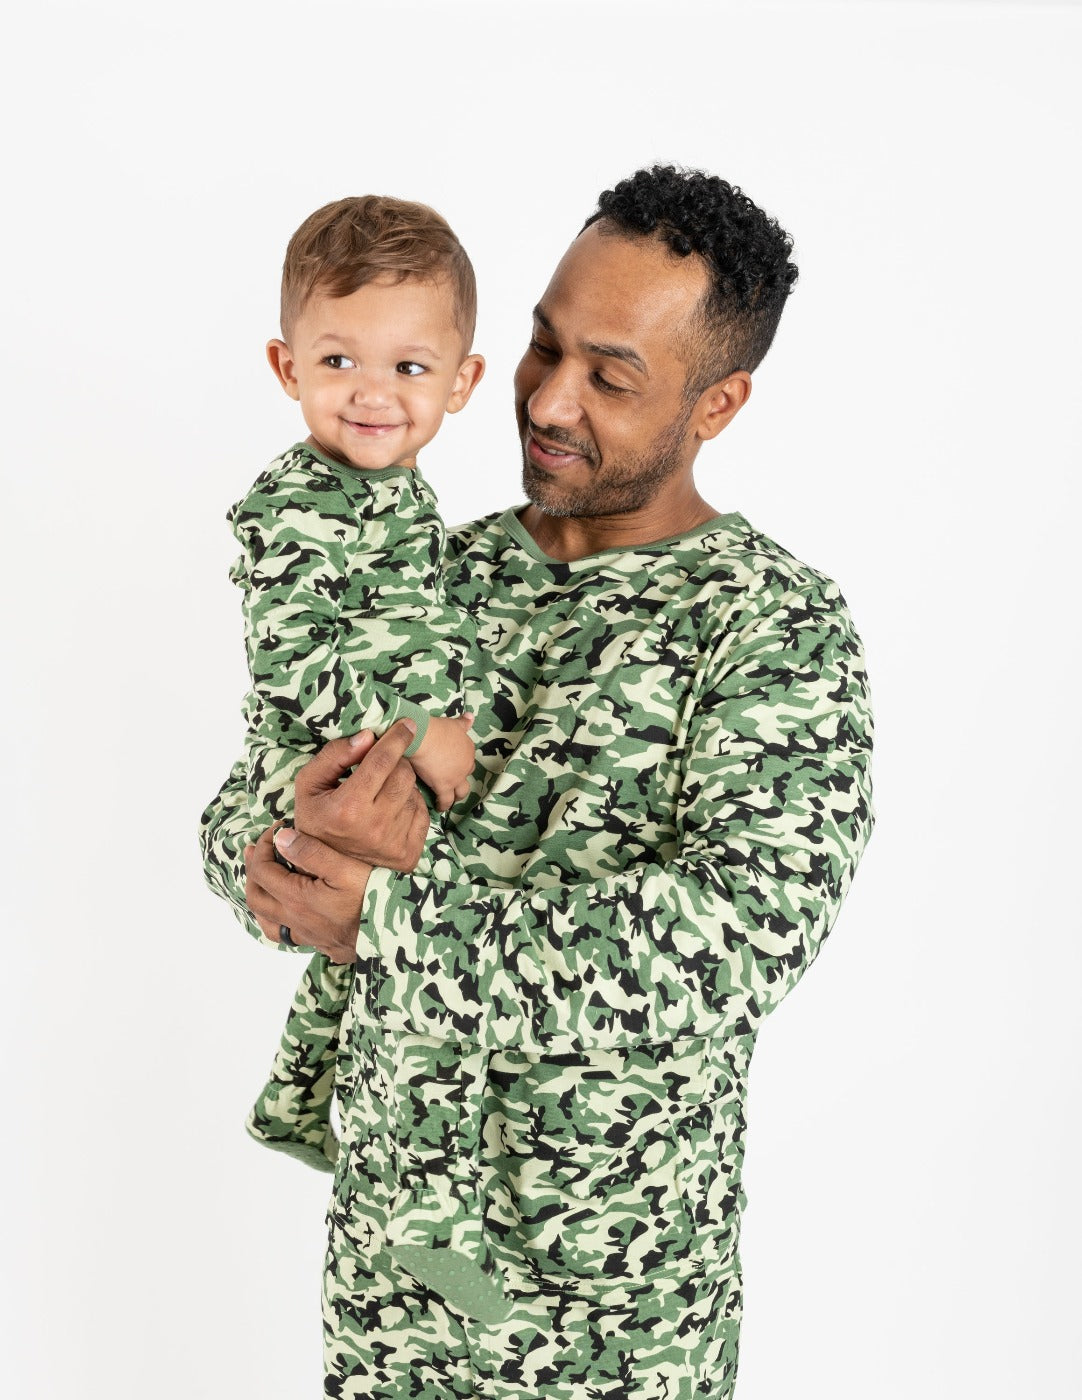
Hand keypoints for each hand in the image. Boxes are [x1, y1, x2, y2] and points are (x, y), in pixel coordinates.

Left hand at [244, 823, 370, 962]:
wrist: (396, 935)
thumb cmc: (374, 898)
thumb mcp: (346, 868)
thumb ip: (311, 852)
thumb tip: (282, 839)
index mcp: (297, 898)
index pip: (262, 870)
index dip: (263, 846)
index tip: (276, 830)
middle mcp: (296, 920)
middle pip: (257, 896)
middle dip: (253, 870)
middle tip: (259, 850)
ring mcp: (308, 935)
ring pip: (268, 921)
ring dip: (261, 898)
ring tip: (264, 881)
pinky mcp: (321, 944)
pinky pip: (287, 935)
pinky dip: (279, 919)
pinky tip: (289, 910)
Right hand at [294, 719, 429, 868]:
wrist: (327, 869)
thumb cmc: (318, 819)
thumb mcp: (310, 785)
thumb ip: (334, 756)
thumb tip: (368, 736)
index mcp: (347, 808)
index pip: (382, 762)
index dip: (397, 738)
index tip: (408, 725)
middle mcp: (375, 826)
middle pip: (404, 774)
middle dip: (396, 762)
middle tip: (382, 765)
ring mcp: (394, 843)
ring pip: (414, 792)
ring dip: (401, 784)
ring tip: (381, 792)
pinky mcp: (409, 853)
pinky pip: (422, 813)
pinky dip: (409, 805)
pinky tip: (391, 810)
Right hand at [410, 713, 475, 811]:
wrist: (424, 737)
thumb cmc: (436, 728)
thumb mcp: (453, 723)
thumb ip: (463, 722)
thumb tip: (471, 716)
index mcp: (468, 748)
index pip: (467, 759)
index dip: (460, 763)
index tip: (453, 765)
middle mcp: (466, 764)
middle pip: (466, 775)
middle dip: (460, 779)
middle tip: (452, 783)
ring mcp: (456, 777)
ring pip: (461, 791)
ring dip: (456, 795)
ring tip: (450, 799)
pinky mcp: (444, 787)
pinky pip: (446, 800)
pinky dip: (444, 805)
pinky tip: (440, 808)